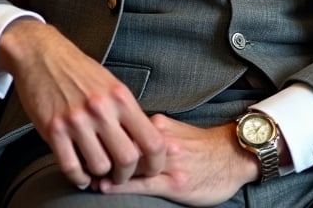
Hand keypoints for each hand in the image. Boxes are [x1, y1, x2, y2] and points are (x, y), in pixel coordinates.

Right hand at [0, 19, 165, 189]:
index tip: (151, 169)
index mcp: (120, 96)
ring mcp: (76, 120)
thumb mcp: (111, 84)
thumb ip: (126, 112)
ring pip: (99, 167)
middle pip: (127, 159)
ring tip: (98, 169)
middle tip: (121, 174)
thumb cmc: (78, 70)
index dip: (155, 162)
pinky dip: (79, 177)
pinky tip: (81, 173)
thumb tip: (142, 143)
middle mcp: (101, 108)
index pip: (151, 140)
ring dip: (101, 175)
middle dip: (126, 174)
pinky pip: (71, 167)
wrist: (42, 55)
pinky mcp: (54, 129)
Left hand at [95, 115, 259, 205]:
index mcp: (159, 125)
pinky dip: (121, 186)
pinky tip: (105, 187)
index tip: (85, 139)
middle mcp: (162, 140)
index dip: (102, 136)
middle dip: (100, 153)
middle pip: (122, 145)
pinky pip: (143, 184)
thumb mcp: (174, 130)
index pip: (121, 129)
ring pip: (130, 165)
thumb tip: (121, 134)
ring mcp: (168, 162)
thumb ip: (149, 131)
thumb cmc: (203, 146)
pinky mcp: (175, 183)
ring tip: (86, 176)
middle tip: (79, 159)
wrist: (234, 155)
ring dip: (106, 170)